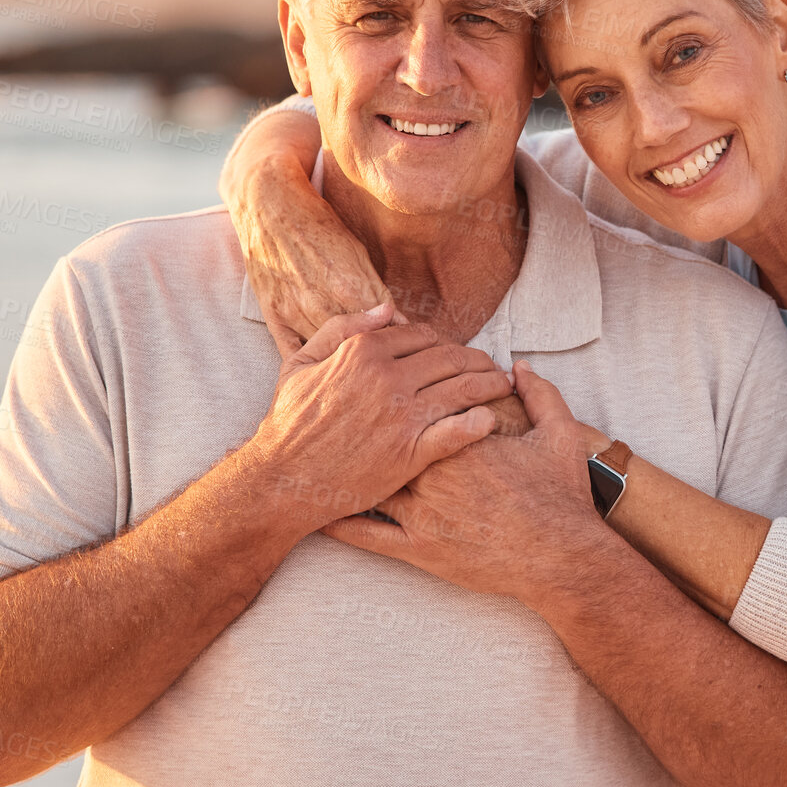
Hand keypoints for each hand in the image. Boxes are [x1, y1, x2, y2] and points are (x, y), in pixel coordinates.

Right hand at [226, 118, 394, 356]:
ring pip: (328, 354)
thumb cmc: (320, 225)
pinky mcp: (274, 315)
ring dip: (345, 362)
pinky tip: (326, 365)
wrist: (269, 206)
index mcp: (351, 286)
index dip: (399, 346)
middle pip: (358, 348)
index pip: (385, 332)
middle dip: (375, 358)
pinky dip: (314, 361)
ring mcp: (295, 311)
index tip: (409, 355)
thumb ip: (377, 291)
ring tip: (362, 371)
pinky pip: (297, 353)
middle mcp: (323, 303)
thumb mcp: (358, 253)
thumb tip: (402, 324)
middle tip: (390, 369)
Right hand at [249, 304, 512, 533]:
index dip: (444, 342)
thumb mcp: (301, 363)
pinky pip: (459, 431)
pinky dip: (480, 422)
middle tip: (492, 367)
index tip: (455, 352)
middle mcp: (388, 377)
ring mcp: (402, 415)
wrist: (283, 477)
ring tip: (503, 387)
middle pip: (451, 357)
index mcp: (364, 352)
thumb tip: (387, 309)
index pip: (423, 335)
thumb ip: (342, 328)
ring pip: (463, 388)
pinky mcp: (411, 452)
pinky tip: (490, 420)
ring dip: (490, 384)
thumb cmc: (289, 421)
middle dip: (478, 359)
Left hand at [321, 361, 612, 602]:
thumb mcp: (559, 436)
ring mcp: (421, 513)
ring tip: (321, 454)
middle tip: (350, 413)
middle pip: (386, 438)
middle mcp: (431, 473)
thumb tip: (522, 367)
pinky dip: (340, 522)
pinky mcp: (418, 550)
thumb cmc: (559, 497)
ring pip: (370, 481)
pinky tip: (318, 512)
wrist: (560, 557)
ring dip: (345, 468)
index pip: (417, 404)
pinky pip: (368, 535)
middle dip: (367, 424)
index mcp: (458, 440)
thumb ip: (541, 396)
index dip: (401, 392)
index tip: (390, 385)